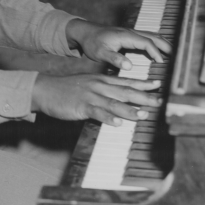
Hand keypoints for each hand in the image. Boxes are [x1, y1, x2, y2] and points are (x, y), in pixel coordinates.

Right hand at [31, 73, 161, 125]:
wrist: (46, 89)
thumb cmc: (67, 89)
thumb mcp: (88, 84)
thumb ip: (103, 90)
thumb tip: (118, 98)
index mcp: (102, 80)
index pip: (127, 82)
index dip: (143, 84)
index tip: (158, 85)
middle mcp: (99, 86)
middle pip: (125, 92)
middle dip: (144, 97)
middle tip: (159, 102)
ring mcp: (91, 96)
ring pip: (114, 103)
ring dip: (129, 109)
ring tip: (143, 115)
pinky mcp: (81, 106)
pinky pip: (97, 113)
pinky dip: (108, 118)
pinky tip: (117, 123)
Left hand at [66, 19, 171, 70]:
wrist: (84, 32)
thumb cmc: (92, 42)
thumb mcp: (100, 53)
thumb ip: (114, 59)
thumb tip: (129, 66)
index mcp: (126, 36)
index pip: (146, 42)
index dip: (155, 52)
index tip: (161, 62)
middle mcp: (130, 32)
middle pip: (153, 36)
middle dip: (166, 45)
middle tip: (177, 56)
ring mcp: (130, 33)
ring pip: (151, 35)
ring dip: (162, 43)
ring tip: (172, 53)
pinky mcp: (128, 36)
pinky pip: (146, 38)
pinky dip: (155, 43)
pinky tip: (157, 50)